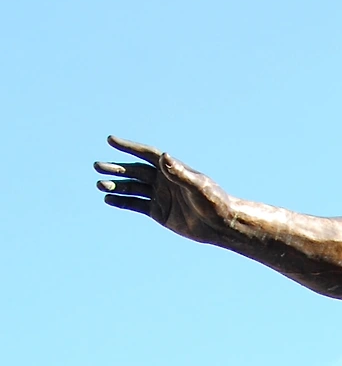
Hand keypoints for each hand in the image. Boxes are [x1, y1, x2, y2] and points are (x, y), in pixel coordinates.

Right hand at [95, 137, 232, 243]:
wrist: (220, 225)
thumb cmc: (213, 202)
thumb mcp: (197, 186)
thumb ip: (179, 173)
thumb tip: (164, 156)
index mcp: (172, 169)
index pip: (146, 154)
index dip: (128, 147)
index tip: (110, 140)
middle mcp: (163, 180)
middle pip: (134, 171)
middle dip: (116, 169)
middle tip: (97, 166)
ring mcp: (160, 196)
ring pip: (132, 188)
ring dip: (116, 186)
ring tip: (99, 185)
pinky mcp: (158, 212)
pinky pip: (136, 205)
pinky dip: (122, 202)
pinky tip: (108, 200)